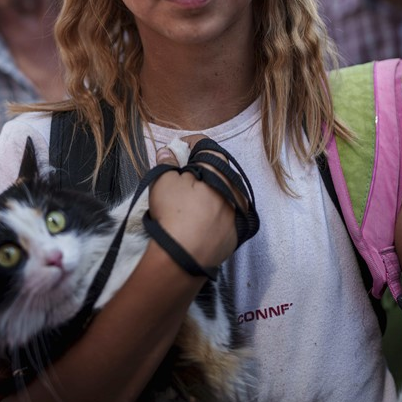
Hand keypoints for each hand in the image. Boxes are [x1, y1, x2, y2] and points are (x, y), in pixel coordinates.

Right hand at [147, 134, 242, 268]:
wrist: (183, 257)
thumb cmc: (173, 214)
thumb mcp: (163, 181)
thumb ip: (168, 162)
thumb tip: (168, 151)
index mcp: (219, 173)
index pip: (208, 148)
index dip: (191, 144)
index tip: (178, 150)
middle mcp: (234, 190)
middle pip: (219, 171)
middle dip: (201, 170)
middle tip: (182, 176)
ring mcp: (238, 214)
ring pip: (226, 194)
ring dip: (211, 191)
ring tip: (192, 200)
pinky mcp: (237, 234)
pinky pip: (228, 215)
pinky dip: (215, 213)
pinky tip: (200, 219)